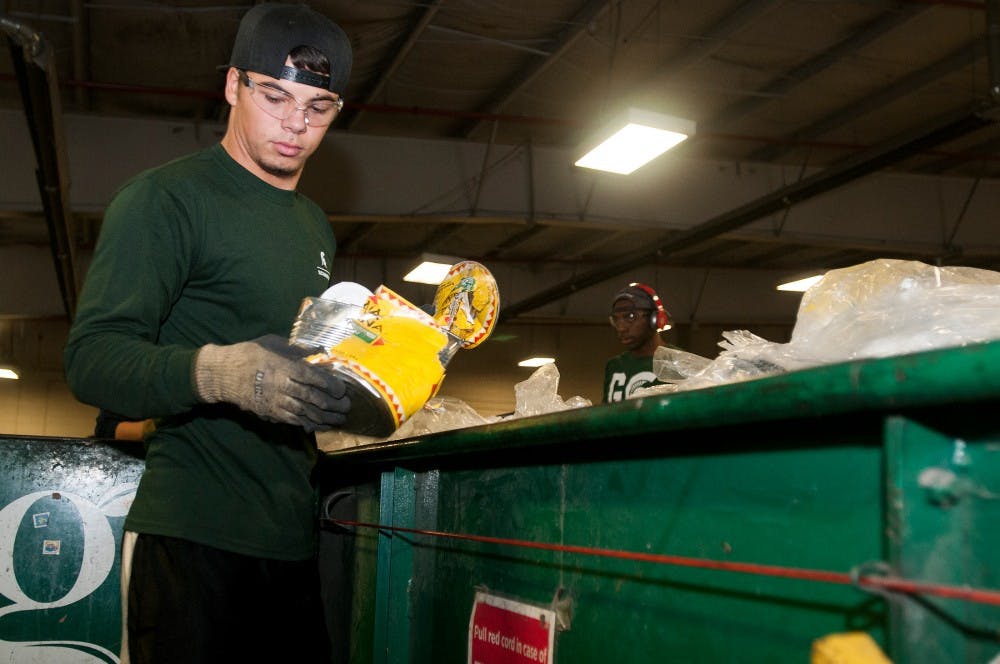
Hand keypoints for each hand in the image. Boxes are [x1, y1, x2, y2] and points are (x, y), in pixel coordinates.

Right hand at [194, 334, 349, 431]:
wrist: (222, 374)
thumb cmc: (249, 354)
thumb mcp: (273, 343)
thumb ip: (296, 349)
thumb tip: (318, 351)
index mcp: (284, 366)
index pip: (312, 377)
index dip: (330, 384)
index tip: (342, 389)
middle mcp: (282, 386)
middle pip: (312, 397)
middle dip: (332, 404)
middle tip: (347, 406)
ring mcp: (275, 401)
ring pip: (305, 412)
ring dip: (324, 417)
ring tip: (339, 419)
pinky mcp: (269, 412)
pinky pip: (292, 420)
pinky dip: (308, 424)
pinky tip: (320, 425)